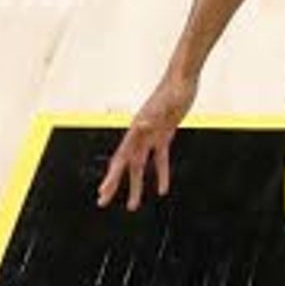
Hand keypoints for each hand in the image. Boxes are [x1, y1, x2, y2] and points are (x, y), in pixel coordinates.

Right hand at [98, 68, 197, 208]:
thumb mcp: (165, 103)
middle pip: (124, 165)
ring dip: (135, 186)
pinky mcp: (164, 135)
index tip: (103, 191)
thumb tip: (141, 124)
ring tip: (132, 205)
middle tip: (102, 202)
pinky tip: (162, 190)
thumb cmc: (173, 90)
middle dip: (113, 185)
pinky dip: (161, 174)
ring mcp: (151, 136)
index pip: (120, 158)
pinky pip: (160, 159)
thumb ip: (153, 114)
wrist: (183, 80)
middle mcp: (139, 134)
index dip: (112, 176)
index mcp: (136, 130)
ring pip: (140, 166)